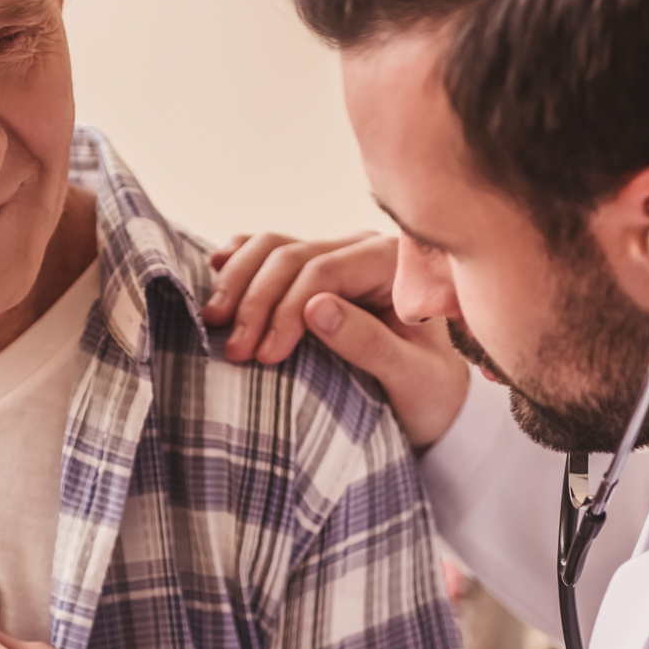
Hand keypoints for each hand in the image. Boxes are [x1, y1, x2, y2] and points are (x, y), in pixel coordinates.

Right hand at [206, 232, 470, 447]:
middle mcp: (363, 251)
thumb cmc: (430, 395)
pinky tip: (215, 272)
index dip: (286, 309)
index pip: (324, 271)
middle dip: (255, 301)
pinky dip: (238, 261)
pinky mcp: (312, 272)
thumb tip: (315, 308)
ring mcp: (335, 257)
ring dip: (237, 281)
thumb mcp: (414, 380)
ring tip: (216, 322)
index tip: (266, 357)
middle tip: (235, 352)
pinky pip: (266, 251)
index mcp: (394, 265)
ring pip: (272, 247)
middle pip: (291, 256)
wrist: (433, 401)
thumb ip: (370, 343)